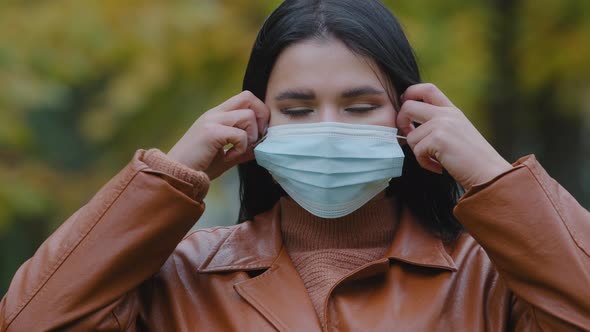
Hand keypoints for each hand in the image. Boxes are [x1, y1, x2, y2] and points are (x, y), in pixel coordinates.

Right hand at [167, 91, 269, 179]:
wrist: (177, 176)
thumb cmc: (199, 167)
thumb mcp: (226, 156)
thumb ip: (243, 149)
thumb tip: (262, 146)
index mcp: (217, 115)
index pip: (245, 98)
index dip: (259, 113)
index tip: (257, 136)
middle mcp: (214, 113)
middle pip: (248, 97)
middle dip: (261, 117)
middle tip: (256, 139)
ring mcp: (212, 121)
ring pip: (249, 115)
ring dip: (251, 136)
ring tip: (239, 151)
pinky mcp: (211, 133)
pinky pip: (240, 134)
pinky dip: (241, 148)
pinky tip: (230, 157)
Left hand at [397, 83, 511, 188]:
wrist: (489, 173)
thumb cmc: (472, 159)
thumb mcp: (457, 133)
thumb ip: (438, 124)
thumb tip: (409, 127)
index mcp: (452, 110)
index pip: (427, 88)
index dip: (409, 94)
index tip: (405, 108)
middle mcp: (446, 114)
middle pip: (408, 106)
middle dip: (401, 122)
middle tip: (410, 138)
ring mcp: (442, 125)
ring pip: (410, 136)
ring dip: (418, 152)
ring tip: (436, 160)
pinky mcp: (438, 139)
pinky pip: (417, 151)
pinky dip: (424, 163)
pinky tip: (438, 167)